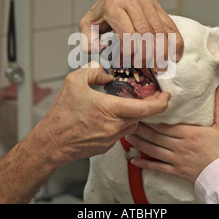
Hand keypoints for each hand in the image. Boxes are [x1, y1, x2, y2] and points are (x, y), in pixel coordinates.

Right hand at [38, 62, 170, 164]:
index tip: (166, 95)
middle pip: (140, 116)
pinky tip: (106, 117)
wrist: (51, 142)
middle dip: (143, 106)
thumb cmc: (61, 113)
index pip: (145, 109)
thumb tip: (107, 75)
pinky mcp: (106, 147)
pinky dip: (118, 123)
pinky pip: (120, 132)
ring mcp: (111, 139)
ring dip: (130, 115)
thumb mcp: (74, 81)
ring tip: (119, 105)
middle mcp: (114, 127)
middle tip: (144, 96)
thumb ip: (94, 71)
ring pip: (130, 124)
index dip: (160, 102)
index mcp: (110, 110)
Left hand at [79, 0, 183, 70]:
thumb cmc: (105, 6)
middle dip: (149, 54)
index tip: (131, 62)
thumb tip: (99, 52)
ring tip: (162, 66)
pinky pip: (170, 25)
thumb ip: (87, 40)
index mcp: (113, 7)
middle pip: (145, 33)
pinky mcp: (159, 6)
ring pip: (159, 30)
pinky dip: (175, 41)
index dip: (130, 51)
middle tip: (150, 69)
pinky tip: (176, 55)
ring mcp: (148, 3)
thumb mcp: (88, 21)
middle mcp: (132, 2)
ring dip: (163, 51)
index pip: (126, 33)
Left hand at [126, 84, 218, 182]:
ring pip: (153, 150)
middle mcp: (180, 145)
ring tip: (127, 136)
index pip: (165, 125)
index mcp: (189, 133)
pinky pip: (158, 168)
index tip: (141, 111)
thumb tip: (218, 87)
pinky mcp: (177, 171)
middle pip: (155, 136)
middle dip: (140, 129)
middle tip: (128, 121)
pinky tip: (134, 161)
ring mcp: (177, 159)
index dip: (150, 118)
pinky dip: (145, 165)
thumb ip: (218, 106)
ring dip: (139, 143)